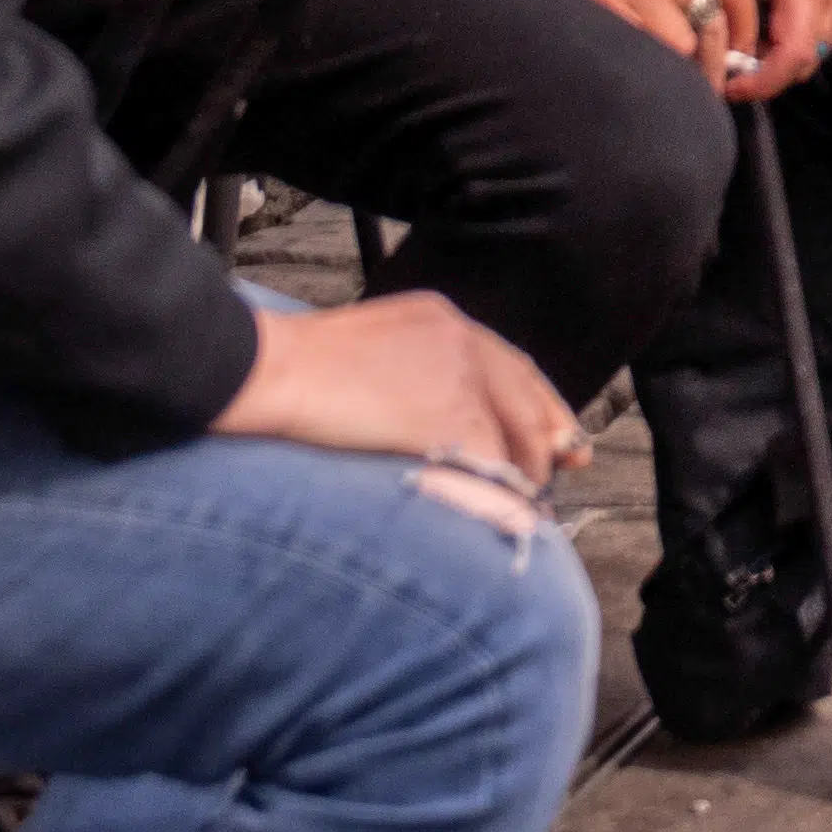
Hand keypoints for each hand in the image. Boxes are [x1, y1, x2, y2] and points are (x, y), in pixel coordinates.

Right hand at [216, 284, 571, 512]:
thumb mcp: (365, 355)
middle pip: (524, 394)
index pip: (506, 363)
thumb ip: (408, 375)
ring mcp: (457, 374)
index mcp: (439, 318)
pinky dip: (501, 491)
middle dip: (548, 436)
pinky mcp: (447, 413)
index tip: (559, 430)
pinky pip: (491, 462)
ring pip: (515, 431)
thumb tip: (430, 420)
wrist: (264, 371)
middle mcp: (459, 338)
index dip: (537, 400)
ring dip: (523, 472)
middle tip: (567, 466)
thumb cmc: (291, 371)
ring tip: (526, 504)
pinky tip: (503, 512)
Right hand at [438, 0, 751, 78]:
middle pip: (714, 23)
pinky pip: (638, 45)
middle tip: (711, 85)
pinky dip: (643, 64)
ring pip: (681, 43)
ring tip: (674, 84)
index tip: (741, 50)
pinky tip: (638, 72)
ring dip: (680, 68)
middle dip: (717, 61)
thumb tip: (690, 2)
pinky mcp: (598, 0)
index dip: (745, 25)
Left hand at [707, 0, 831, 95]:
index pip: (795, 55)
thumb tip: (733, 58)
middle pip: (811, 57)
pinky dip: (793, 37)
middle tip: (726, 68)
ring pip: (819, 45)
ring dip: (782, 57)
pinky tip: (761, 27)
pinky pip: (822, 24)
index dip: (762, 82)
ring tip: (740, 47)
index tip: (727, 85)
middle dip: (770, 74)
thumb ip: (735, 10)